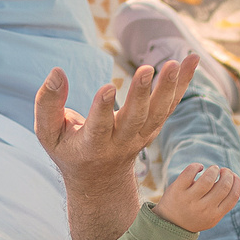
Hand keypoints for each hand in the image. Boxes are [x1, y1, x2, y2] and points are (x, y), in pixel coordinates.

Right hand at [35, 54, 198, 187]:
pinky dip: (183, 83)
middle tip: (146, 69)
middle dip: (141, 94)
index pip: (98, 128)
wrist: (100, 180)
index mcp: (92, 146)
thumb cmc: (69, 150)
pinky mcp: (153, 127)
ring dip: (168, 88)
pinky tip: (192, 59)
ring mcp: (141, 137)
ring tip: (175, 63)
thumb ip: (47, 104)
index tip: (107, 88)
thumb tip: (56, 72)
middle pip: (135, 119)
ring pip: (158, 113)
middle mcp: (121, 143)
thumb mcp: (49, 133)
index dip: (102, 109)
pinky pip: (170, 105)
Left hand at [154, 163, 239, 231]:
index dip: (236, 182)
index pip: (233, 196)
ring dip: (214, 169)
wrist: (169, 223)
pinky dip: (197, 166)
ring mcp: (189, 199)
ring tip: (214, 169)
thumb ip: (222, 203)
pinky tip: (199, 167)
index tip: (234, 176)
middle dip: (227, 174)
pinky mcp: (177, 190)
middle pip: (223, 186)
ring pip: (208, 178)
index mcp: (214, 215)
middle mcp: (203, 208)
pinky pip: (189, 172)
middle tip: (224, 171)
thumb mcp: (211, 217)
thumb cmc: (194, 216)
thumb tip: (232, 179)